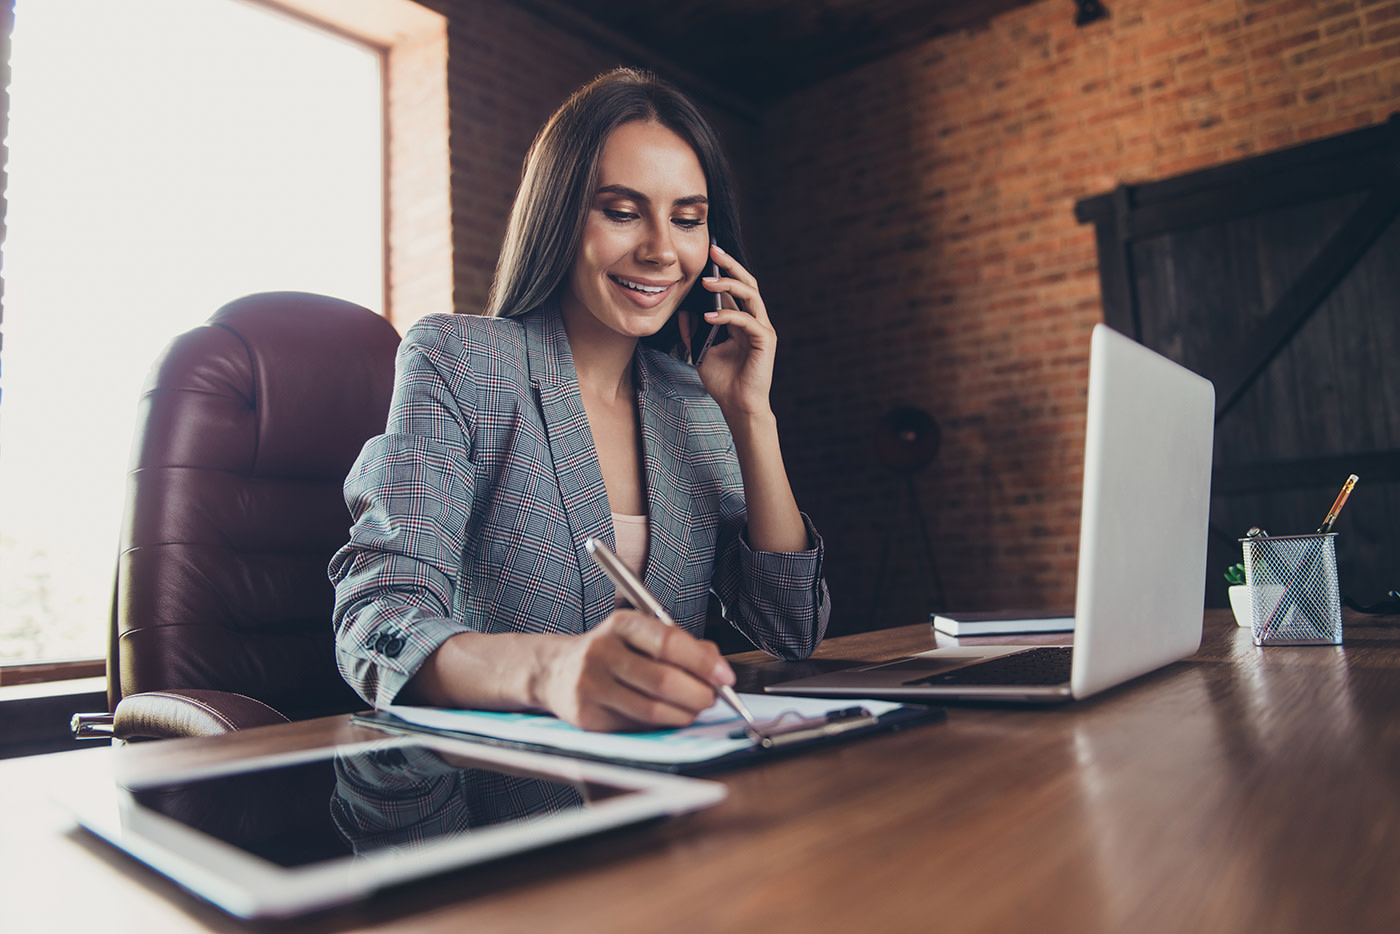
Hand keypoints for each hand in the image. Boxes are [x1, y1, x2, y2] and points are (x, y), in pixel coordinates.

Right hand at [539, 610, 734, 731]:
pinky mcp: (587, 717)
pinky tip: (667, 717)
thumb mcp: (641, 635)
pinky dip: (661, 726)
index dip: (703, 662)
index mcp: (621, 625)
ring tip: (693, 710)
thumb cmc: (610, 652)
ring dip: (683, 715)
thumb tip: (718, 666)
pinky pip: (636, 727)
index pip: (668, 642)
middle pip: (663, 680)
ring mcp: (591, 686)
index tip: (725, 677)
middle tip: (711, 698)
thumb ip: (681, 645)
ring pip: (651, 710)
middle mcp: (602, 652)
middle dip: (698, 694)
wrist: (555, 670)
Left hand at [680, 243, 776, 419]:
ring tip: (707, 281)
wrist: (738, 406)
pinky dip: (727, 316)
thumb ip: (694, 333)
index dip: (724, 270)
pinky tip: (709, 317)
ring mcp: (762, 329)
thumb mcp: (701, 353)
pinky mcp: (765, 340)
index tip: (709, 253)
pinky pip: (746, 320)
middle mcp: (755, 321)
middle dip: (731, 265)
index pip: (735, 289)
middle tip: (714, 250)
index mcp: (742, 322)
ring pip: (751, 295)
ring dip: (729, 285)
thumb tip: (682, 312)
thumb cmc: (724, 382)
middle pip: (747, 283)